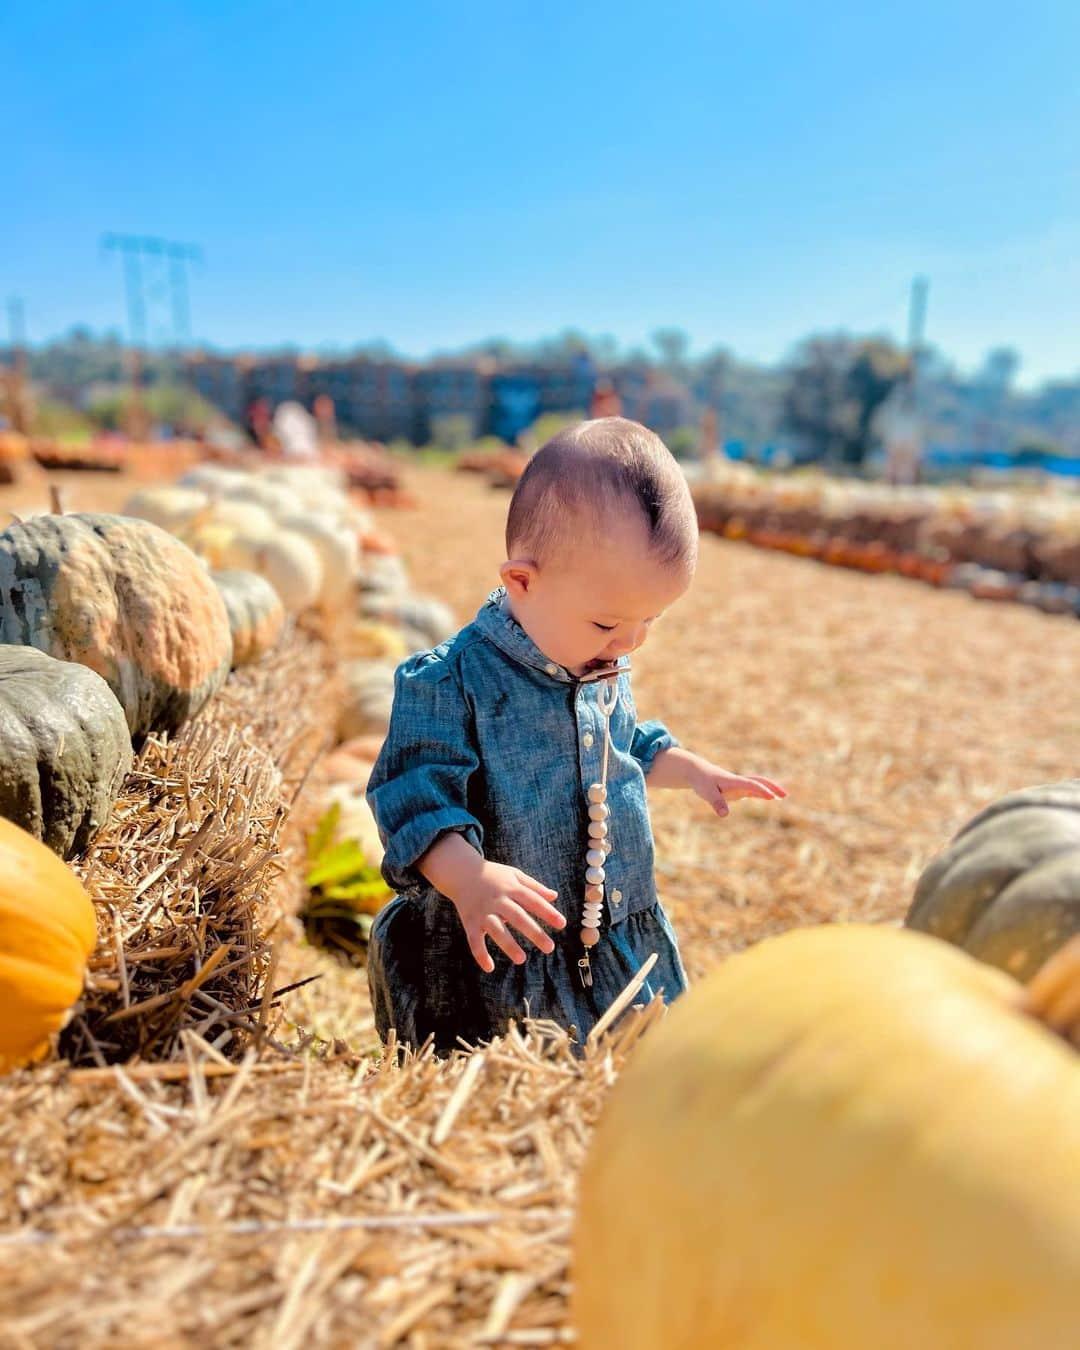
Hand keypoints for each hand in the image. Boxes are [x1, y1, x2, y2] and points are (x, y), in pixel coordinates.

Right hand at [449, 860, 565, 972]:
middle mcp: (497, 900)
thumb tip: (554, 897)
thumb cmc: (493, 875)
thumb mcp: (514, 875)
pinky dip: (480, 954)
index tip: (562, 924)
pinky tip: (490, 968)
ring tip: (522, 959)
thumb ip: (534, 886)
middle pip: (517, 917)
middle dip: (534, 932)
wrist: (461, 872)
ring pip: (496, 929)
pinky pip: (474, 940)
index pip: (532, 900)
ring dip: (508, 944)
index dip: (547, 912)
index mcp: (511, 888)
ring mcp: (483, 912)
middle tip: (550, 947)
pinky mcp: (470, 922)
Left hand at [691, 763, 787, 818]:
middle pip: (759, 782)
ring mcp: (739, 785)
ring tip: (783, 797)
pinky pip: (753, 791)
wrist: (697, 772)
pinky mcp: (737, 789)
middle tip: (785, 795)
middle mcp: (738, 782)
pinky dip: (762, 793)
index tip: (772, 796)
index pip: (750, 784)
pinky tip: (768, 797)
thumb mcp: (706, 793)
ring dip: (770, 790)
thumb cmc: (702, 782)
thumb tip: (725, 815)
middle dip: (772, 787)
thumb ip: (716, 803)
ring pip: (758, 786)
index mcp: (733, 781)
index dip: (761, 790)